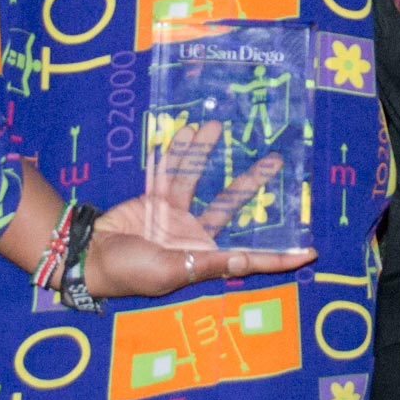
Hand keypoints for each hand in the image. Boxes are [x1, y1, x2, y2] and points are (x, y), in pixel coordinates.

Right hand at [86, 121, 314, 297]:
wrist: (90, 258)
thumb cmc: (131, 272)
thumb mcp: (169, 271)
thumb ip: (207, 263)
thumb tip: (243, 259)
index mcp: (204, 257)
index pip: (250, 257)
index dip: (279, 257)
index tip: (310, 250)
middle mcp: (196, 234)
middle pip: (232, 205)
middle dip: (253, 183)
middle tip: (276, 161)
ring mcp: (176, 215)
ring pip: (199, 179)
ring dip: (208, 153)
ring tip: (219, 127)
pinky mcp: (156, 200)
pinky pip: (170, 171)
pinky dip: (179, 152)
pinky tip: (191, 131)